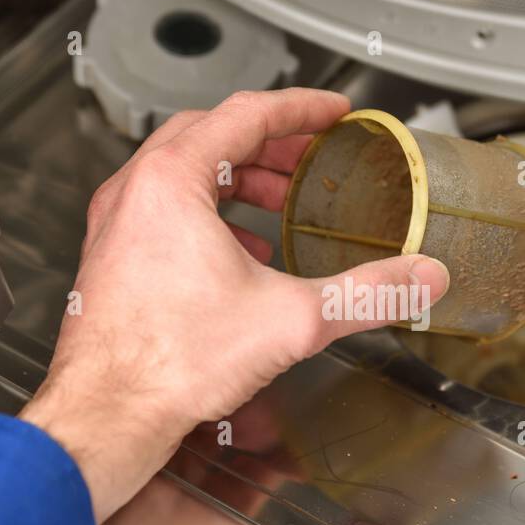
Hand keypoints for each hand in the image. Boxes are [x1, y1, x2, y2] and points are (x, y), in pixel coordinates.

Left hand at [21, 89, 449, 521]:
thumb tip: (418, 277)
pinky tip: (241, 253)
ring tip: (282, 202)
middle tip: (310, 155)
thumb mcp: (292, 319)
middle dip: (269, 143)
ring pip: (182, 174)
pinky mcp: (112, 261)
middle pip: (210, 136)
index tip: (330, 111)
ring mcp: (117, 226)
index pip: (245, 114)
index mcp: (172, 182)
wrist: (106, 416)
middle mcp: (135, 193)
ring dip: (238, 178)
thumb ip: (366, 293)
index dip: (300, 108)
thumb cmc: (167, 363)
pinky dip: (209, 214)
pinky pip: (164, 212)